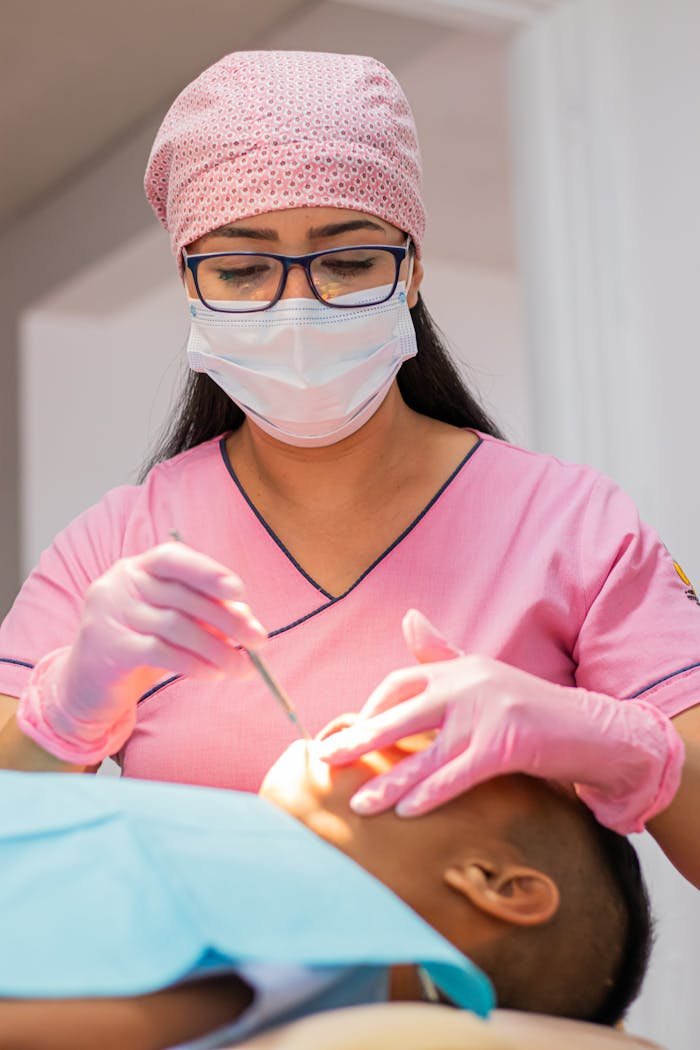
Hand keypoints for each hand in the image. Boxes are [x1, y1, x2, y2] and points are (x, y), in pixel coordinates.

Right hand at [16, 541, 266, 763]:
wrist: (86, 684)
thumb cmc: (139, 645)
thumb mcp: (173, 625)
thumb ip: (206, 616)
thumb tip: (249, 622)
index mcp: (137, 568)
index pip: (173, 557)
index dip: (207, 572)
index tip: (240, 592)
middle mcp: (120, 584)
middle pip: (181, 596)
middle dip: (226, 619)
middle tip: (258, 641)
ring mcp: (110, 614)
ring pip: (175, 626)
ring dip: (216, 648)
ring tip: (241, 668)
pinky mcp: (107, 648)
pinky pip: (159, 652)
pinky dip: (192, 664)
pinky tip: (212, 675)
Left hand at [319, 610, 683, 834]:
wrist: (594, 729)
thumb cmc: (533, 707)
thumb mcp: (485, 674)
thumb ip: (443, 652)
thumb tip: (409, 617)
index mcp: (460, 668)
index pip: (400, 681)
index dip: (371, 709)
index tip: (350, 735)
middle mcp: (469, 684)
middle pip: (402, 712)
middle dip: (361, 738)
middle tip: (326, 760)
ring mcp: (488, 712)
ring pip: (427, 752)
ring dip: (389, 780)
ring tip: (359, 805)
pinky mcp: (508, 743)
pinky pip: (460, 773)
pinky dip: (432, 792)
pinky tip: (408, 811)